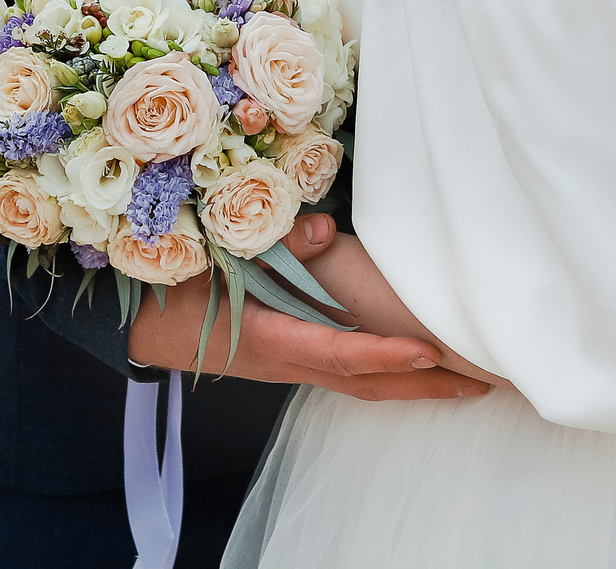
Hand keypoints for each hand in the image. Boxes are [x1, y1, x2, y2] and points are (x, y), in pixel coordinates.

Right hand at [124, 214, 490, 401]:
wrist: (134, 325)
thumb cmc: (168, 286)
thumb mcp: (209, 253)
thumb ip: (267, 241)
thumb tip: (328, 229)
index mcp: (265, 337)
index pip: (337, 352)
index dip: (384, 354)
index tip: (430, 352)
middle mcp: (282, 361)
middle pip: (363, 382)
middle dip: (421, 385)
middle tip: (481, 381)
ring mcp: (283, 366)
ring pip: (357, 384)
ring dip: (410, 384)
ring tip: (463, 379)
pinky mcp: (282, 359)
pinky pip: (343, 374)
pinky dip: (382, 372)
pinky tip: (406, 365)